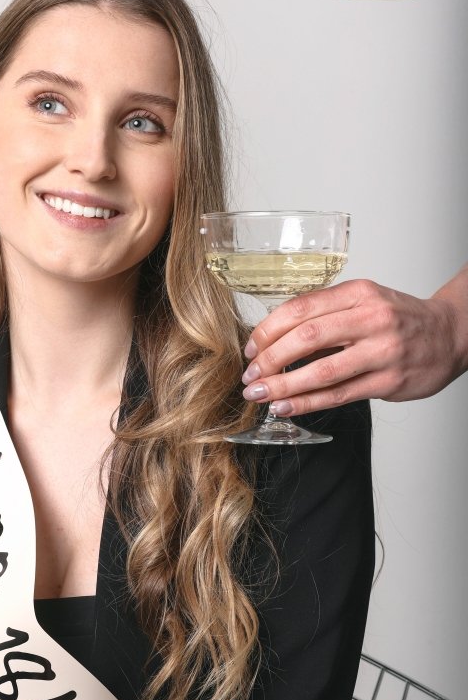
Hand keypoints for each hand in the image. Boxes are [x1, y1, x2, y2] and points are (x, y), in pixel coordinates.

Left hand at [240, 278, 466, 414]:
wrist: (450, 334)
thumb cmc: (399, 318)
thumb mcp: (364, 300)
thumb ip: (325, 312)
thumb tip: (274, 335)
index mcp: (358, 293)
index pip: (301, 308)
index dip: (268, 329)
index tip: (251, 347)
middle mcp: (371, 318)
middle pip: (307, 337)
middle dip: (270, 358)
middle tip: (251, 374)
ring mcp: (382, 351)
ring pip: (322, 371)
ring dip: (283, 385)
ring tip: (260, 394)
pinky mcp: (389, 381)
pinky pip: (339, 394)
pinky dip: (307, 402)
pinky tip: (286, 406)